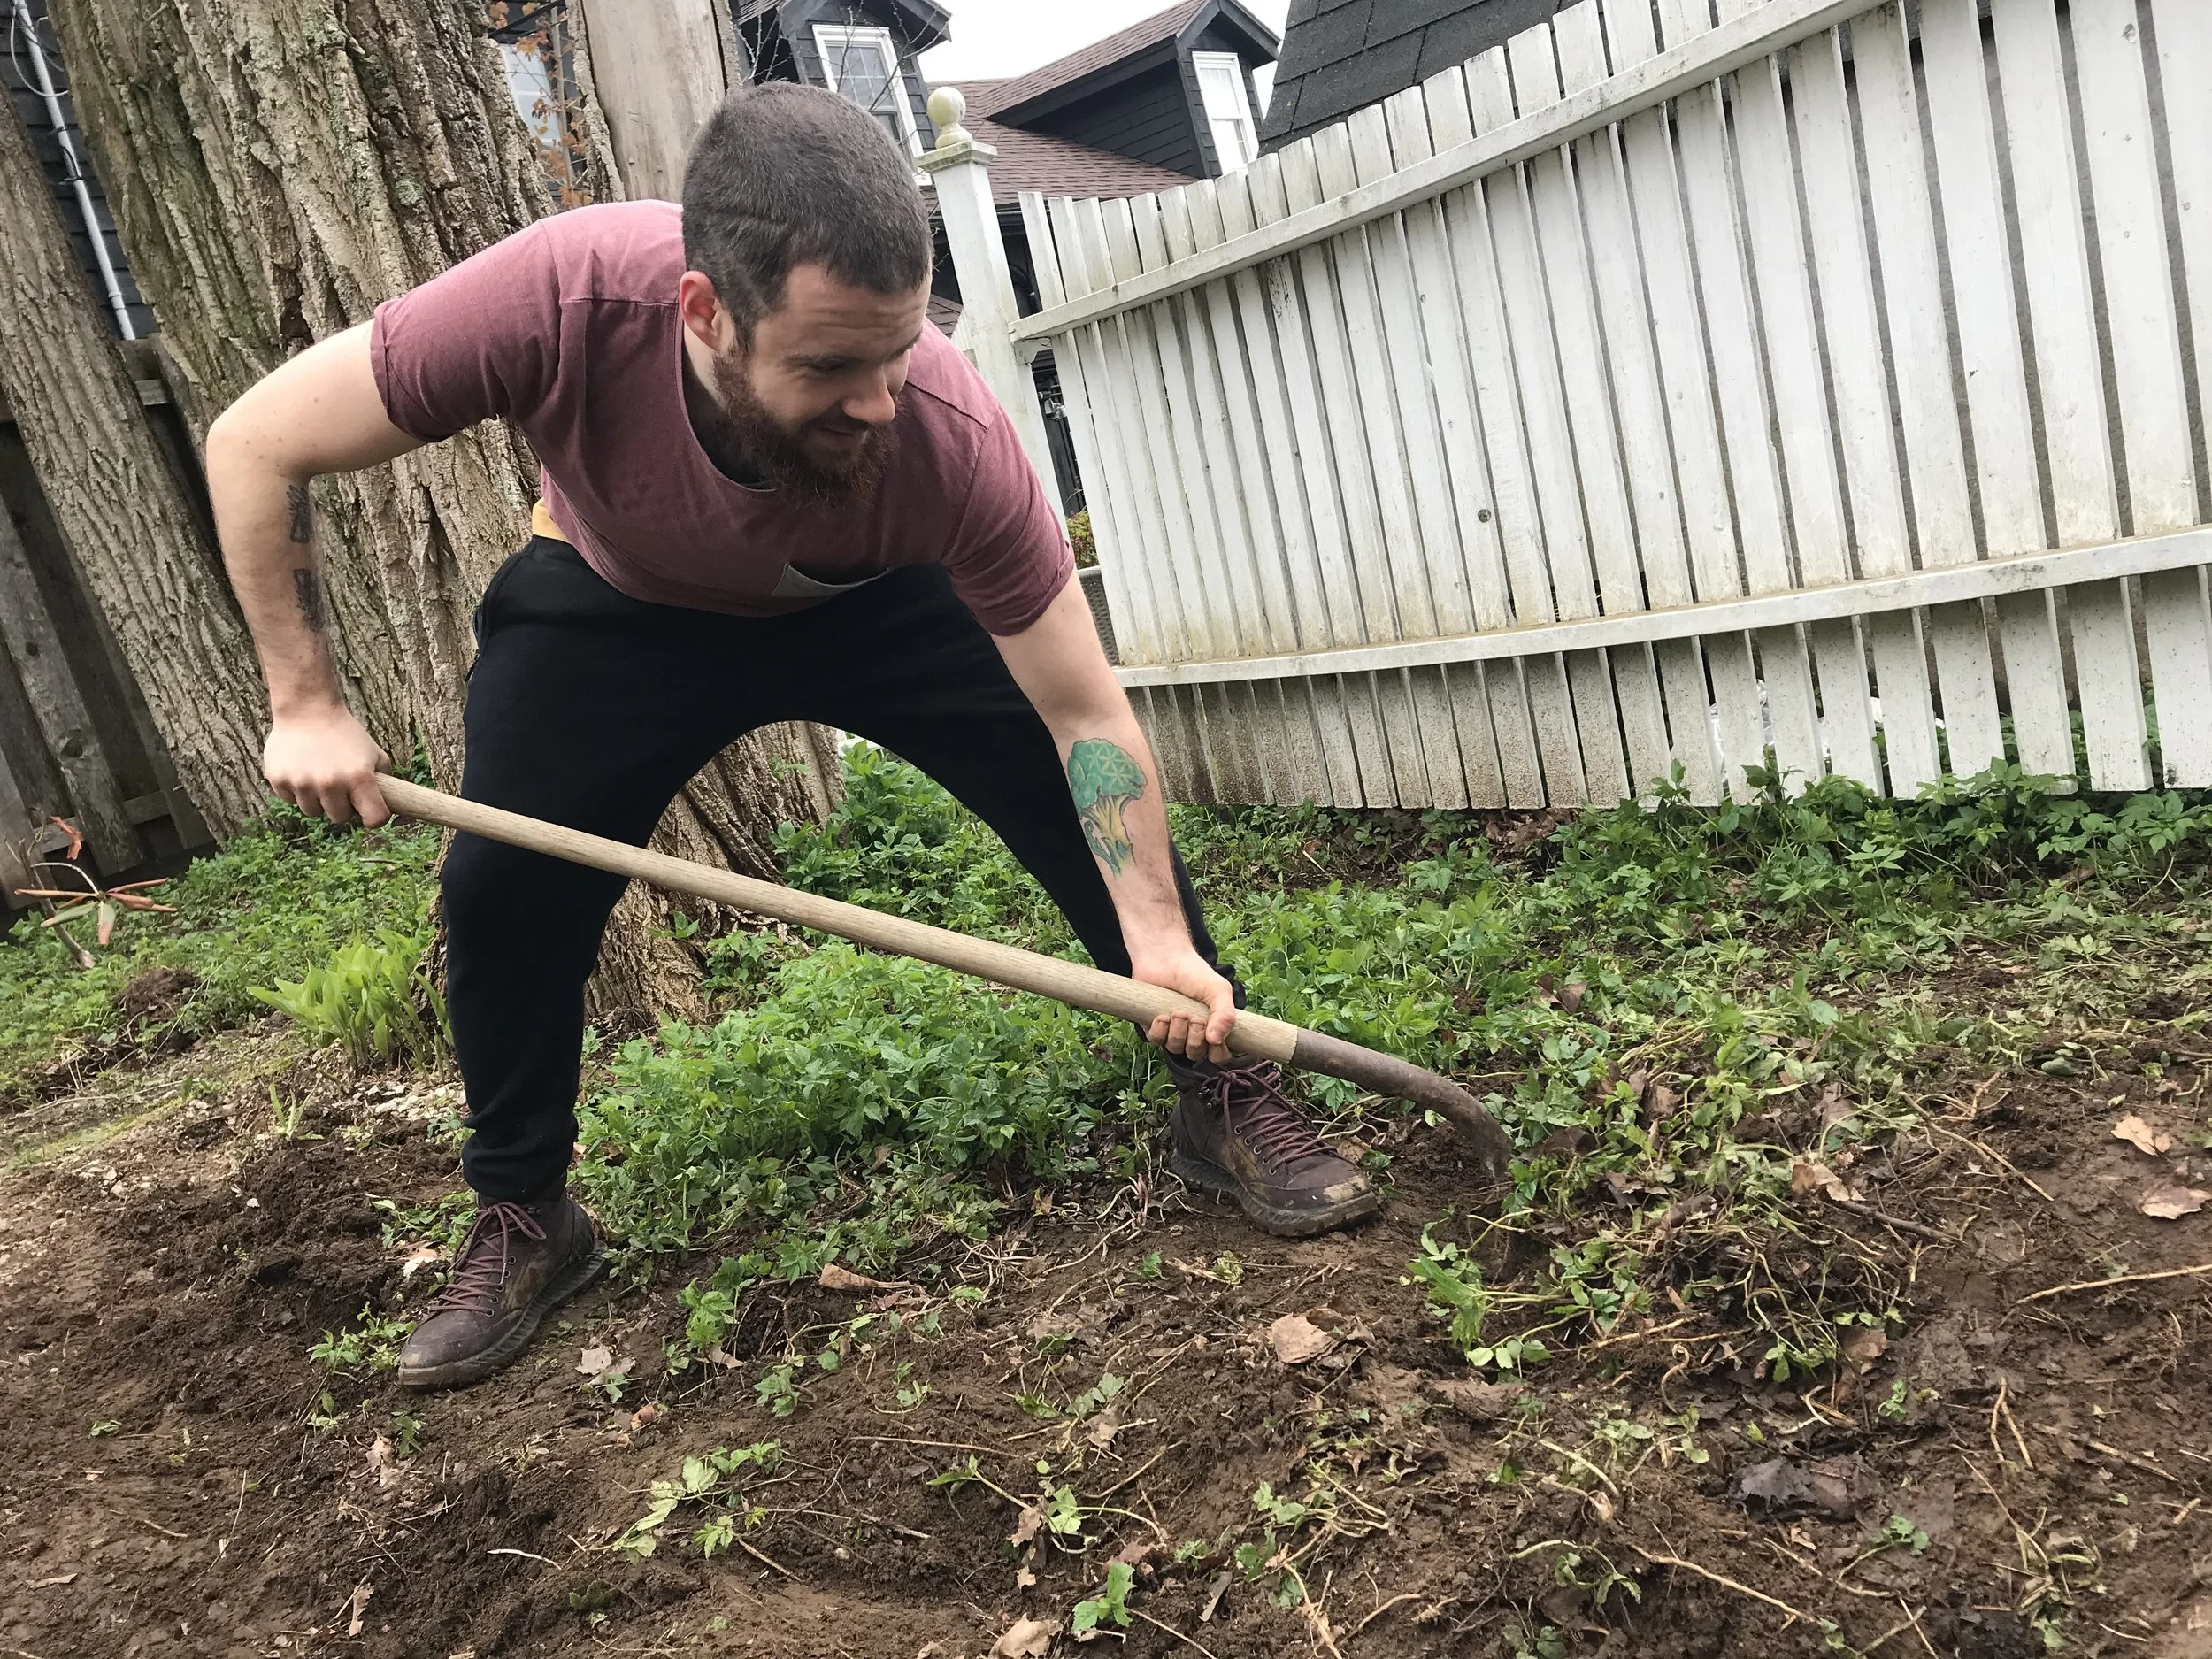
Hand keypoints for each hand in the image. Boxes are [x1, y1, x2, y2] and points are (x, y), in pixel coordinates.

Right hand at [263, 702, 391, 825]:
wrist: (308, 709)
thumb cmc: (345, 733)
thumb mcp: (374, 752)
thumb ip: (384, 780)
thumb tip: (389, 804)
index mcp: (359, 777)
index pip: (374, 818)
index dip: (374, 817)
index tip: (368, 811)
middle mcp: (331, 783)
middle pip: (339, 817)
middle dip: (341, 805)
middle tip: (339, 784)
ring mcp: (303, 783)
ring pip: (313, 811)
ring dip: (317, 799)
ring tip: (319, 774)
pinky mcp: (279, 780)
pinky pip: (291, 800)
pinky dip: (296, 790)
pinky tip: (301, 768)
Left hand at [1132, 947, 1236, 1063]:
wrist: (1165, 957)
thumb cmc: (1195, 973)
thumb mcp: (1218, 990)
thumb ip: (1225, 1014)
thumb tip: (1216, 1040)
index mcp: (1213, 1027)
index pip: (1219, 1055)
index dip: (1218, 1054)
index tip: (1215, 1040)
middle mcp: (1193, 1032)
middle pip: (1196, 1054)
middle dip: (1196, 1039)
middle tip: (1195, 1018)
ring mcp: (1172, 1030)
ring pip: (1175, 1049)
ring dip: (1178, 1033)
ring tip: (1178, 1012)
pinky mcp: (1153, 1026)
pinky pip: (1156, 1040)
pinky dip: (1160, 1030)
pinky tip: (1163, 1015)